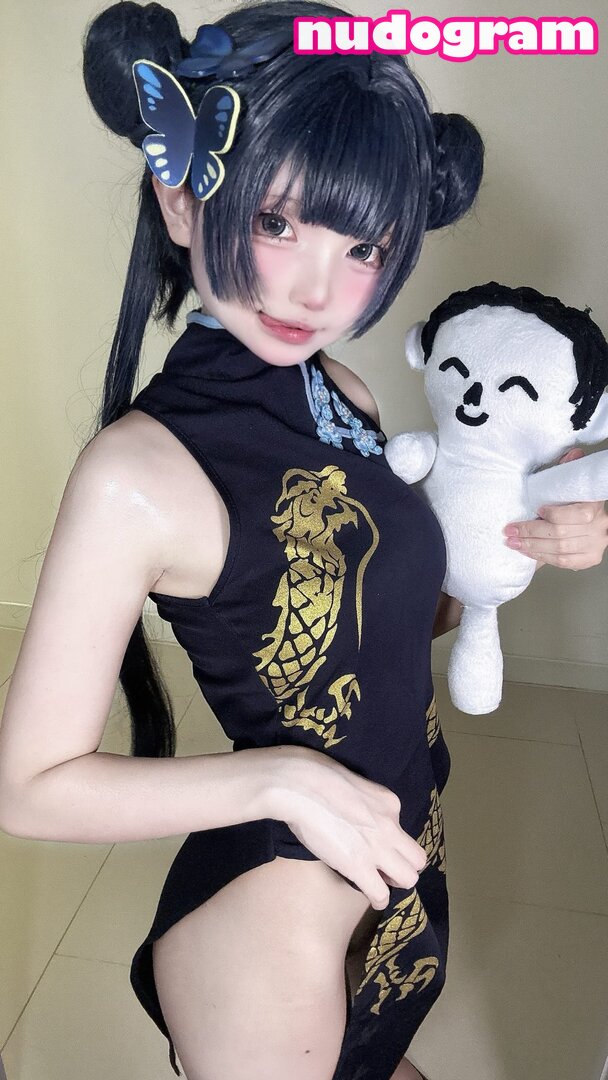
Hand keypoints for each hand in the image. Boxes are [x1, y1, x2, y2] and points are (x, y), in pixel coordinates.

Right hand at [266, 745, 426, 909]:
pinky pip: (381, 894)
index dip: (393, 845)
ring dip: (394, 883)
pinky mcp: (359, 865)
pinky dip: (377, 898)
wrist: (300, 785)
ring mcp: (377, 847)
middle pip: (417, 859)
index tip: (379, 848)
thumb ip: (363, 802)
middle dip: (404, 867)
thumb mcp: (354, 783)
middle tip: (385, 870)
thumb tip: (354, 812)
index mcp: (389, 803)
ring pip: (409, 879)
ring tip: (378, 883)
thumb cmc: (315, 775)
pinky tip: (369, 895)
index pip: (404, 833)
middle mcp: (390, 825)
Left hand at [504, 448, 607, 569]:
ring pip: (559, 550)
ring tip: (513, 542)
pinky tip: (526, 552)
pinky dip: (541, 557)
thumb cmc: (576, 501)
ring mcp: (595, 546)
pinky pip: (562, 562)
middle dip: (531, 532)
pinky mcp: (588, 559)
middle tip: (510, 531)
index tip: (538, 509)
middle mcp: (599, 528)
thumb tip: (573, 453)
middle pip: (561, 534)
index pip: (578, 514)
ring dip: (531, 546)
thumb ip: (570, 471)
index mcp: (595, 506)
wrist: (593, 524)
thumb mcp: (573, 485)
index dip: (556, 513)